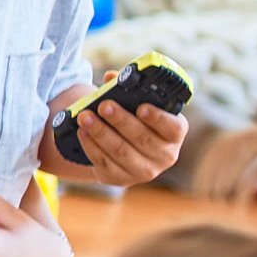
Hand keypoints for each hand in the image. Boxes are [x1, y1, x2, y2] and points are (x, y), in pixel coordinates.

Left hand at [64, 97, 188, 186]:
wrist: (124, 146)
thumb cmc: (135, 118)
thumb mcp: (137, 103)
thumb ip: (128, 89)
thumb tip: (111, 77)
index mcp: (174, 133)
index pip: (173, 128)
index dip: (158, 118)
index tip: (141, 108)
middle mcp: (165, 155)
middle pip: (142, 139)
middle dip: (120, 121)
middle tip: (103, 106)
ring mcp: (144, 171)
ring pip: (121, 152)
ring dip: (100, 133)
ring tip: (85, 117)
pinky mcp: (121, 179)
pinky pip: (105, 163)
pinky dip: (92, 146)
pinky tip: (82, 132)